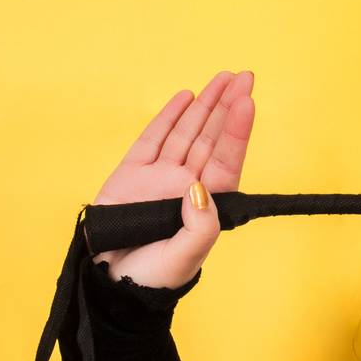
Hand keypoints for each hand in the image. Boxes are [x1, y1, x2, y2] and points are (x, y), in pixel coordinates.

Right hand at [90, 70, 255, 288]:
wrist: (114, 284)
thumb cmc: (156, 275)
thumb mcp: (186, 255)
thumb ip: (200, 226)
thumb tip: (197, 188)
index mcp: (208, 203)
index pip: (227, 159)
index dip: (238, 131)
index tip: (247, 101)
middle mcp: (187, 184)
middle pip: (212, 138)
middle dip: (228, 106)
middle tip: (244, 76)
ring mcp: (160, 176)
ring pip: (186, 132)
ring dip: (205, 105)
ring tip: (222, 78)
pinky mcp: (132, 174)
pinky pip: (153, 139)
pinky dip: (169, 117)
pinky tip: (186, 97)